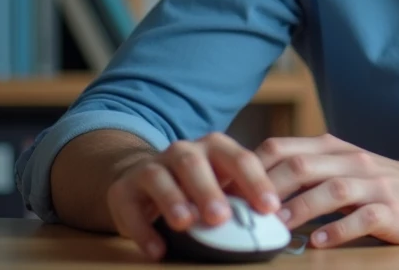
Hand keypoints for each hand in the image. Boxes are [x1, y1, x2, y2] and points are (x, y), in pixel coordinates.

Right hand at [106, 132, 285, 260]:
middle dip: (209, 190)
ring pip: (159, 177)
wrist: (144, 178)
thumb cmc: (197, 185)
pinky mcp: (123, 190)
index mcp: (215, 147)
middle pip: (195, 165)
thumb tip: (275, 220)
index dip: (256, 182)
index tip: (270, 208)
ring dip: (173, 201)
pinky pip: (130, 207)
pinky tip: (157, 249)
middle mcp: (183, 152)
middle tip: (221, 217)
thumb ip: (242, 197)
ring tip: (185, 224)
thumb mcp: (221, 184)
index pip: (239, 159)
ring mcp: (151, 167)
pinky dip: (143, 230)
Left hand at [254, 134, 398, 247]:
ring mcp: (373, 185)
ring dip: (299, 209)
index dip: (250, 168)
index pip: (282, 148)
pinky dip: (338, 230)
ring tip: (276, 228)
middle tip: (241, 215)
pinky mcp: (391, 210)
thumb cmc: (380, 184)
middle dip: (267, 190)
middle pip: (302, 167)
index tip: (224, 192)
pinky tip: (318, 243)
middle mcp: (351, 161)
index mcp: (333, 149)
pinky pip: (362, 217)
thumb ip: (306, 171)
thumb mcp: (342, 166)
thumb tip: (253, 187)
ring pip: (330, 191)